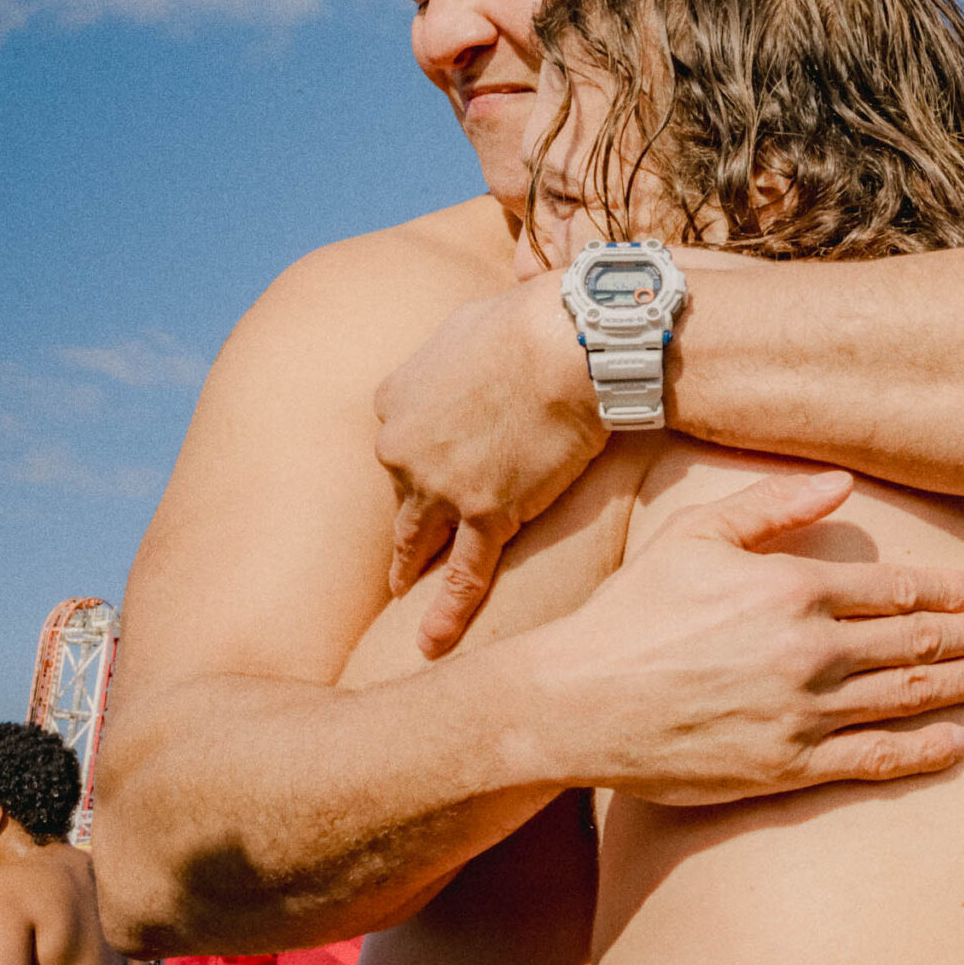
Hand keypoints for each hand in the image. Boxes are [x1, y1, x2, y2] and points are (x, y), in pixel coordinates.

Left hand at [374, 276, 607, 658]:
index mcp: (396, 398)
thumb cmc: (535, 320)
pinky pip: (462, 574)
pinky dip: (447, 614)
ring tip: (400, 599)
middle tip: (403, 549)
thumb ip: (464, 348)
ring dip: (408, 572)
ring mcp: (440, 486)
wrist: (568, 344)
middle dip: (407, 518)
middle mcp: (402, 446)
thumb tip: (484, 344)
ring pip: (417, 540)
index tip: (437, 464)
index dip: (423, 454)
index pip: (402, 438)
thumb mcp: (474, 321)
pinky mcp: (486, 515)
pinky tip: (433, 644)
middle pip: (402, 494)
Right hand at [523, 470, 963, 802]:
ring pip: (907, 697)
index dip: (946, 594)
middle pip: (915, 643)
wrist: (574, 701)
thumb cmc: (632, 612)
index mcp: (792, 591)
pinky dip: (923, 751)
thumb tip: (841, 481)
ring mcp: (802, 714)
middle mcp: (809, 652)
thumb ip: (774, 505)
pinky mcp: (787, 766)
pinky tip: (958, 744)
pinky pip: (874, 759)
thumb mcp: (697, 536)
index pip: (894, 590)